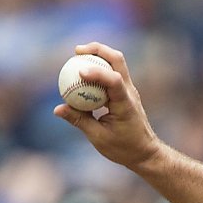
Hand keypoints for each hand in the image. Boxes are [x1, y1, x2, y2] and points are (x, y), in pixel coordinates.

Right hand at [53, 42, 162, 171]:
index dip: (96, 72)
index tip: (79, 71)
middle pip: (117, 59)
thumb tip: (57, 109)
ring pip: (116, 62)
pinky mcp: (125, 91)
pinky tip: (84, 70)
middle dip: (98, 49)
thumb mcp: (98, 137)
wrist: (145, 152)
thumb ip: (79, 120)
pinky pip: (112, 72)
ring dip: (98, 54)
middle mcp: (130, 91)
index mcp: (125, 104)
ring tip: (78, 54)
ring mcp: (129, 89)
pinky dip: (99, 67)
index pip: (114, 81)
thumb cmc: (124, 148)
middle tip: (77, 50)